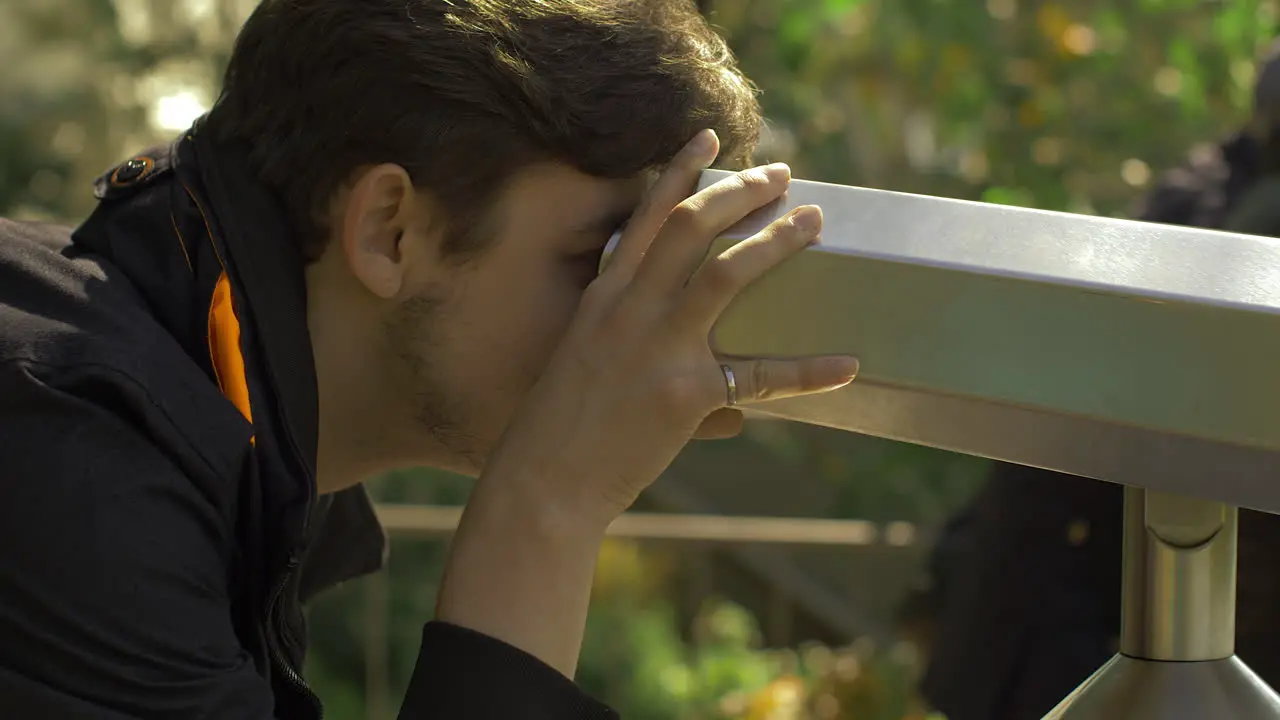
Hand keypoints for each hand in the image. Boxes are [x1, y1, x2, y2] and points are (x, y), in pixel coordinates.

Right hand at [482, 128, 859, 525]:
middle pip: (691, 226)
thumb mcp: (584, 358)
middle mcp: (630, 309)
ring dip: (776, 242)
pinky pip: (760, 376)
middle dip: (740, 192)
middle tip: (781, 175)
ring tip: (813, 223)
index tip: (708, 138)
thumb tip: (696, 357)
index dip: (680, 172)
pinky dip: (808, 372)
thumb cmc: (560, 427)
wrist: (544, 481)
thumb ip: (630, 336)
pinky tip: (847, 365)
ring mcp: (659, 348)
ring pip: (727, 274)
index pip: (645, 217)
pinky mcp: (687, 394)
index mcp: (604, 296)